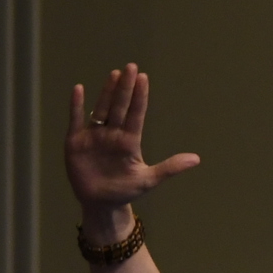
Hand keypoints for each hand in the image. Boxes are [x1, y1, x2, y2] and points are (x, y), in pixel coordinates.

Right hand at [63, 64, 200, 226]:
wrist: (100, 204)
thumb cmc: (125, 191)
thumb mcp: (148, 180)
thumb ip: (169, 168)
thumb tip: (197, 159)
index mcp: (129, 141)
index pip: (136, 114)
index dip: (139, 97)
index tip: (144, 78)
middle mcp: (112, 134)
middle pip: (119, 107)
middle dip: (125, 88)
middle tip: (131, 68)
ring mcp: (94, 137)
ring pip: (101, 109)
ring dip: (106, 92)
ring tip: (114, 74)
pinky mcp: (75, 143)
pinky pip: (76, 121)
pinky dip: (76, 106)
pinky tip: (78, 89)